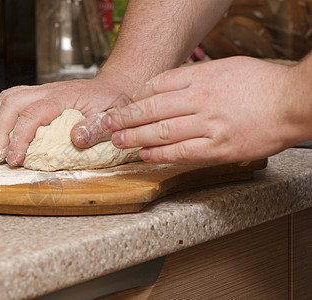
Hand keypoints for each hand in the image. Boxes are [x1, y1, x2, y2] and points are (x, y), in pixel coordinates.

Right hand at [0, 76, 136, 165]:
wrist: (116, 86)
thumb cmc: (113, 103)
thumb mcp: (113, 118)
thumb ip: (95, 128)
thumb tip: (75, 139)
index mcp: (63, 97)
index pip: (32, 115)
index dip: (19, 139)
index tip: (14, 159)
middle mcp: (48, 91)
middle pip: (11, 102)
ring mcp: (42, 91)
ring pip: (8, 98)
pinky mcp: (39, 96)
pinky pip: (13, 100)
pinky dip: (1, 117)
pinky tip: (1, 134)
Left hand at [101, 56, 303, 162]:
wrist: (293, 102)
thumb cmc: (262, 84)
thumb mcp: (225, 68)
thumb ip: (196, 77)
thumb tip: (169, 87)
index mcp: (201, 78)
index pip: (158, 86)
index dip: (137, 97)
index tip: (125, 104)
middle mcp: (200, 100)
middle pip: (152, 108)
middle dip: (125, 117)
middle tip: (106, 124)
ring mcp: (208, 125)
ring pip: (162, 131)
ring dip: (135, 137)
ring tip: (117, 141)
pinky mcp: (218, 147)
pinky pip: (181, 152)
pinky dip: (160, 154)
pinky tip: (145, 155)